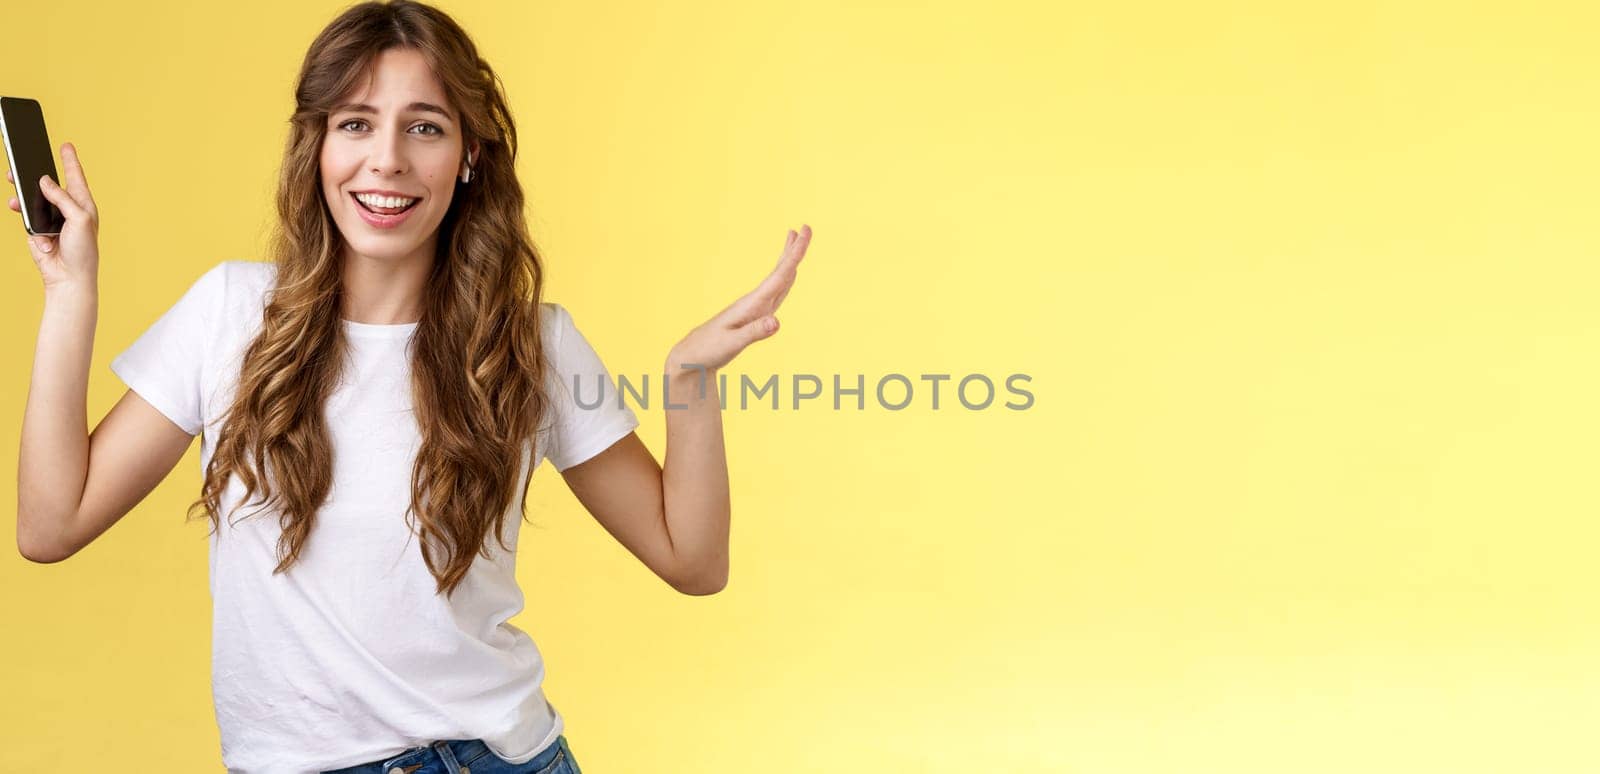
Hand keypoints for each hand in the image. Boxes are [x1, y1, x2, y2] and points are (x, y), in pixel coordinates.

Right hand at [7, 142, 99, 290]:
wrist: (68, 277)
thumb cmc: (82, 250)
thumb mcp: (79, 219)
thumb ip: (63, 198)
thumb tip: (45, 181)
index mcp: (83, 205)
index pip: (75, 178)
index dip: (70, 161)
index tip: (66, 145)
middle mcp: (67, 210)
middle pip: (49, 184)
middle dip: (36, 172)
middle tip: (24, 158)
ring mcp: (50, 219)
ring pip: (32, 198)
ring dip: (22, 190)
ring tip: (12, 178)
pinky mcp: (36, 229)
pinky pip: (25, 214)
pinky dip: (22, 212)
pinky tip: (17, 207)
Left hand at [667, 224, 811, 373]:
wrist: (691, 356)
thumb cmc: (709, 349)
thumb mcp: (732, 343)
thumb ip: (755, 332)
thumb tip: (777, 321)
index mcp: (751, 304)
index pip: (778, 275)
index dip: (793, 255)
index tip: (803, 232)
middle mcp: (754, 301)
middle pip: (779, 272)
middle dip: (793, 250)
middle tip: (806, 227)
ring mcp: (754, 308)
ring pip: (777, 279)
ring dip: (788, 260)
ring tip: (795, 239)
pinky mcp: (754, 316)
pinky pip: (775, 292)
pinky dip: (784, 280)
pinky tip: (787, 276)